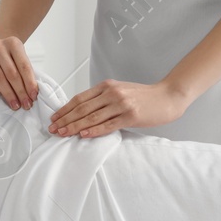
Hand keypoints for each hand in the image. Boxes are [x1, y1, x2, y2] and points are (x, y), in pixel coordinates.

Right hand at [0, 36, 37, 110]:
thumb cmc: (11, 56)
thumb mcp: (21, 58)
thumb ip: (26, 72)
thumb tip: (31, 94)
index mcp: (13, 43)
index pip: (24, 66)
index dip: (29, 83)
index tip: (33, 96)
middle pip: (11, 74)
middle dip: (20, 92)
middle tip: (25, 104)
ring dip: (8, 94)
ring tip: (15, 104)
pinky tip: (1, 95)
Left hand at [49, 79, 189, 137]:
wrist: (167, 96)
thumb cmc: (143, 96)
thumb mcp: (120, 91)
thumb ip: (103, 98)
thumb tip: (82, 111)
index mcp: (106, 86)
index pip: (80, 98)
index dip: (65, 109)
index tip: (54, 118)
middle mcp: (112, 93)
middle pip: (82, 108)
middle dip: (65, 119)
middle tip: (53, 128)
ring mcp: (121, 104)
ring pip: (92, 117)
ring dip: (75, 126)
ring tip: (63, 133)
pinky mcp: (131, 116)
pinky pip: (108, 125)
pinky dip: (94, 130)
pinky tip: (83, 135)